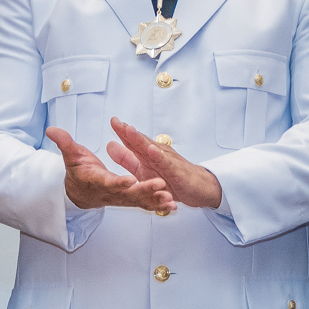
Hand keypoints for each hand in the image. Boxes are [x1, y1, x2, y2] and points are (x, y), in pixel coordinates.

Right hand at [47, 126, 174, 213]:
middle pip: (129, 193)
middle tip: (160, 185)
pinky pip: (145, 205)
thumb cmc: (78, 172)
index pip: (108, 181)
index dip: (118, 182)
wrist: (80, 194)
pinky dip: (158, 207)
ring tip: (170, 199)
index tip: (130, 180)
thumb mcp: (70, 156)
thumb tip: (51, 129)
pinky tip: (173, 207)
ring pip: (140, 201)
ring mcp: (121, 198)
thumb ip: (64, 143)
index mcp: (97, 180)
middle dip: (145, 190)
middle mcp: (111, 192)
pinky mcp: (130, 201)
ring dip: (155, 201)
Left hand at [108, 118, 223, 209]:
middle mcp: (157, 153)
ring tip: (129, 130)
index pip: (133, 140)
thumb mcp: (144, 170)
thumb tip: (110, 146)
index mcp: (148, 154)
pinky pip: (166, 163)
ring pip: (151, 148)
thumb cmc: (172, 178)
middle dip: (128, 131)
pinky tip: (151, 150)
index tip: (112, 120)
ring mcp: (167, 160)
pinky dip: (158, 156)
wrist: (198, 187)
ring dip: (140, 139)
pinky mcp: (175, 171)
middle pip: (141, 141)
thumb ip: (127, 159)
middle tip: (116, 121)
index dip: (121, 131)